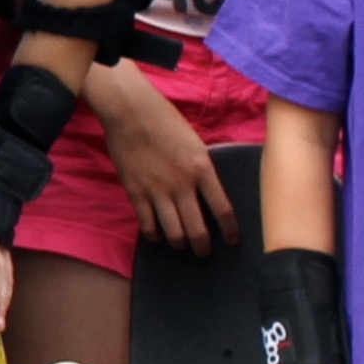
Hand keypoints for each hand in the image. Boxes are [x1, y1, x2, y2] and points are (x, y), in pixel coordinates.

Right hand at [93, 67, 231, 250]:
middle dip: (203, 246)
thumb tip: (205, 193)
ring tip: (181, 244)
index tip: (232, 239)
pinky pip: (147, 224)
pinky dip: (154, 235)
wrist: (131, 112)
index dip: (230, 230)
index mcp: (202, 169)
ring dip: (179, 243)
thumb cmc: (166, 122)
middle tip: (204, 251)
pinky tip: (157, 235)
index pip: (223, 210)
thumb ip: (202, 170)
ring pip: (173, 232)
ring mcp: (157, 190)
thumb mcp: (195, 144)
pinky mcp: (135, 192)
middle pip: (198, 229)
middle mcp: (182, 184)